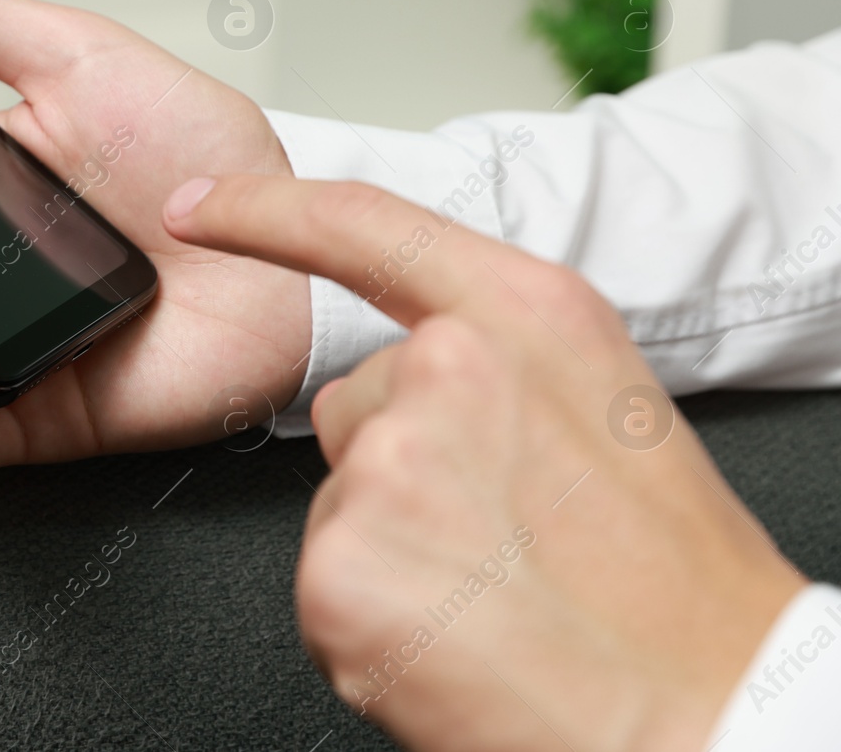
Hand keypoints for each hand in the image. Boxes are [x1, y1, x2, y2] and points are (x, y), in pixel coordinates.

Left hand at [163, 175, 806, 751]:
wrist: (709, 707)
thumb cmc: (676, 584)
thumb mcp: (610, 413)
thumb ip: (504, 367)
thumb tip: (430, 380)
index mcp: (524, 318)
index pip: (361, 226)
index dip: (260, 209)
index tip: (197, 206)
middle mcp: (446, 371)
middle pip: (355, 403)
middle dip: (399, 464)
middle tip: (493, 533)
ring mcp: (387, 465)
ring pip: (341, 499)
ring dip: (390, 546)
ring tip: (490, 595)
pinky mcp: (340, 564)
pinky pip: (326, 583)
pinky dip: (371, 621)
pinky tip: (453, 640)